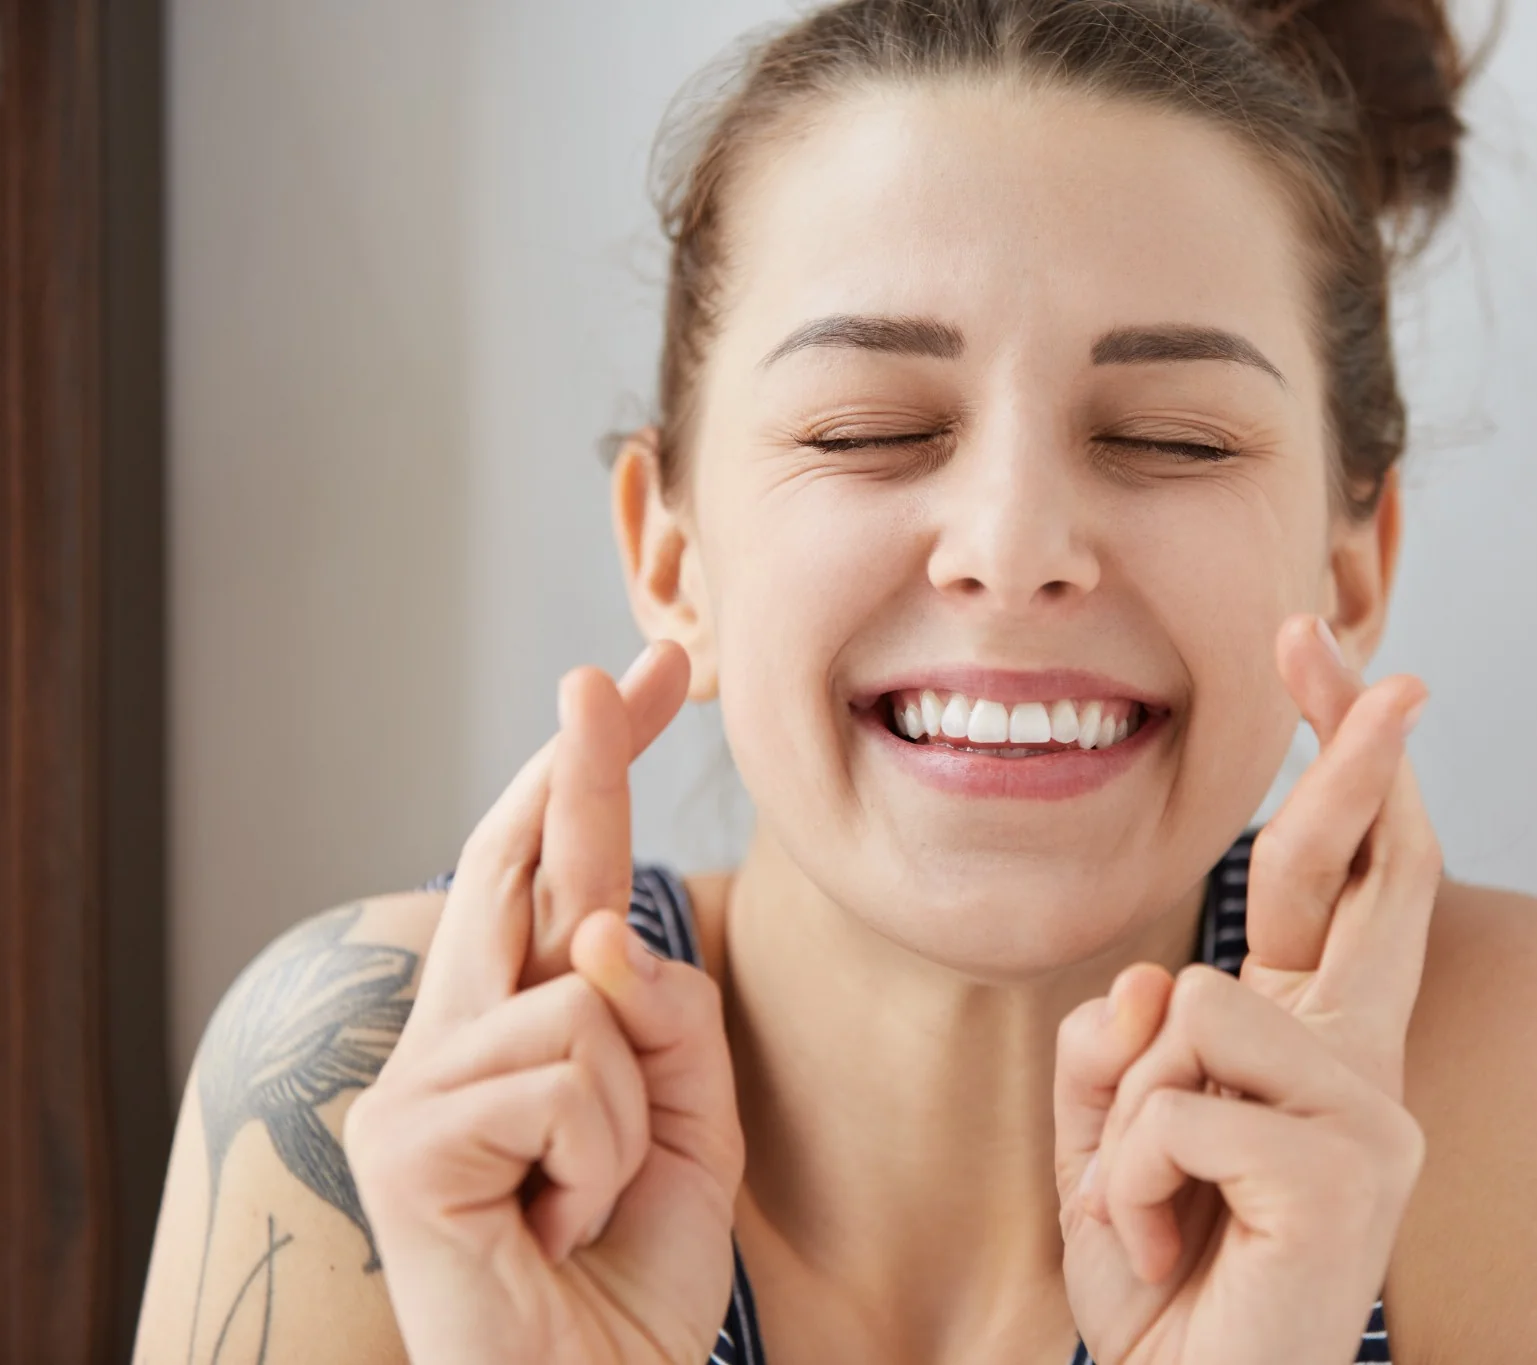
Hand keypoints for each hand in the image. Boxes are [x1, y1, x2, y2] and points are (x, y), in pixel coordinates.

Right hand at [343, 641, 744, 1364]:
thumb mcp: (690, 1126)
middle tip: (614, 665)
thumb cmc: (628, 1272)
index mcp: (521, 1027)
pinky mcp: (401, 1141)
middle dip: (582, 764)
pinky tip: (552, 1224)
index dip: (595, 769)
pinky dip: (601, 1159)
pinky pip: (565, 1076)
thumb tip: (599, 937)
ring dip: (635, 1116)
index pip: (558, 872)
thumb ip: (667, 1021)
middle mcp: (454, 1036)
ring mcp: (414, 1084)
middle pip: (525, 864)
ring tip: (588, 1200)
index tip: (642, 676)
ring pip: (585, 1002)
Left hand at [1055, 614, 1440, 1363]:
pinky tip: (1168, 1250)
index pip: (1340, 880)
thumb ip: (1117, 1054)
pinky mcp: (1351, 1174)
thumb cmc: (1168, 1292)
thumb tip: (1157, 978)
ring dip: (1126, 1121)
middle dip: (1349, 748)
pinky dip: (1128, 1185)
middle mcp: (1366, 1065)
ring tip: (1155, 1214)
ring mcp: (1373, 1117)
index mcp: (1315, 1048)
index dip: (1341, 764)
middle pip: (1364, 870)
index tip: (1325, 653)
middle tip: (1331, 638)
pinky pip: (1175, 1111)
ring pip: (1197, 1011)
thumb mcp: (1107, 1149)